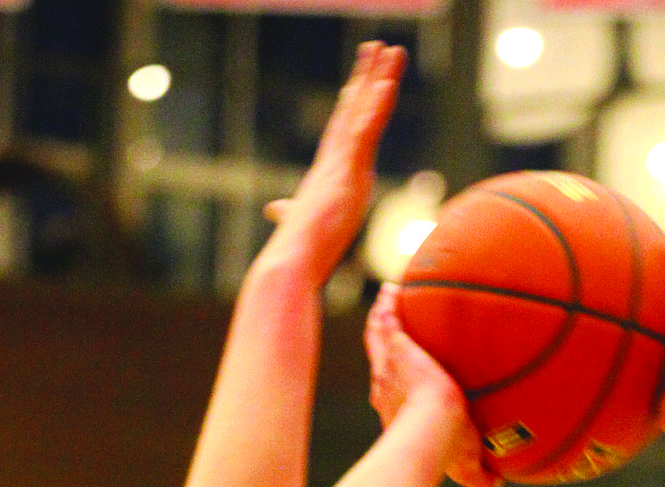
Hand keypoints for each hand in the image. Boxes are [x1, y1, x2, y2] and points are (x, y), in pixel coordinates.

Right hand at [262, 42, 405, 283]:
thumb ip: (289, 213)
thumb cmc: (297, 252)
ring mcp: (339, 163)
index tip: (359, 80)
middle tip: (377, 46)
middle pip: (353, 110)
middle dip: (365, 77)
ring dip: (377, 78)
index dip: (352, 103)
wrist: (292, 261)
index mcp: (327, 173)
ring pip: (362, 112)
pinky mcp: (346, 171)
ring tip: (390, 49)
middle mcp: (332, 161)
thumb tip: (274, 210)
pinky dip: (377, 108)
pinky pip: (366, 132)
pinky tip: (388, 85)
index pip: (343, 130)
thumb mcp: (299, 224)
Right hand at [365, 284, 500, 486]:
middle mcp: (386, 387)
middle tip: (389, 322)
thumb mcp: (465, 466)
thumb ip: (480, 477)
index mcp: (398, 410)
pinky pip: (387, 319)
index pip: (394, 389)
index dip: (397, 378)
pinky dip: (387, 305)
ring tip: (388, 297)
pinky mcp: (395, 347)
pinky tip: (392, 288)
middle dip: (385, 340)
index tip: (404, 367)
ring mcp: (387, 366)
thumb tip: (495, 486)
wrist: (433, 428)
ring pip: (379, 335)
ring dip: (382, 317)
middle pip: (382, 357)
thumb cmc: (446, 449)